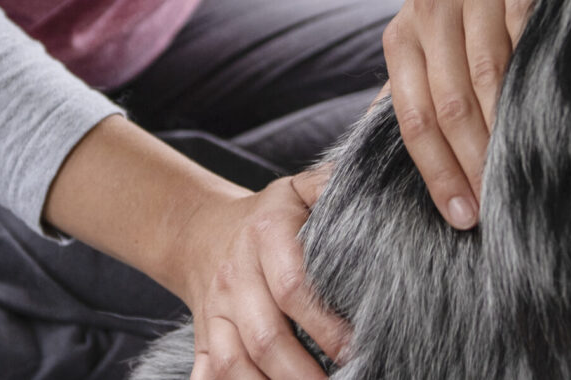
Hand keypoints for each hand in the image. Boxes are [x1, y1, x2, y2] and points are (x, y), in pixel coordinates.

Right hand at [157, 169, 346, 379]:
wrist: (199, 230)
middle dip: (303, 373)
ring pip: (234, 363)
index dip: (325, 324)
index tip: (357, 348)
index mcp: (266, 237)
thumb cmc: (268, 216)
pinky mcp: (203, 336)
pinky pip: (206, 372)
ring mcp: (215, 312)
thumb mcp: (298, 190)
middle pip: (265, 338)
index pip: (293, 287)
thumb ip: (332, 185)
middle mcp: (236, 278)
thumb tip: (371, 186)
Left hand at [382, 0, 531, 228]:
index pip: (414, 120)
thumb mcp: (421, 43)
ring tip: (518, 177)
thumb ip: (408, 95)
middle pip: (450, 107)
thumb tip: (373, 164)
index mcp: (402, 42)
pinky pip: (523, 43)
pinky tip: (543, 121)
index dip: (438, 173)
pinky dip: (531, 85)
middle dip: (471, 164)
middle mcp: (428, 18)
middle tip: (494, 209)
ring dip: (502, 135)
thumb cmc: (457, 15)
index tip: (461, 215)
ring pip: (486, 80)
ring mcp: (473, 0)